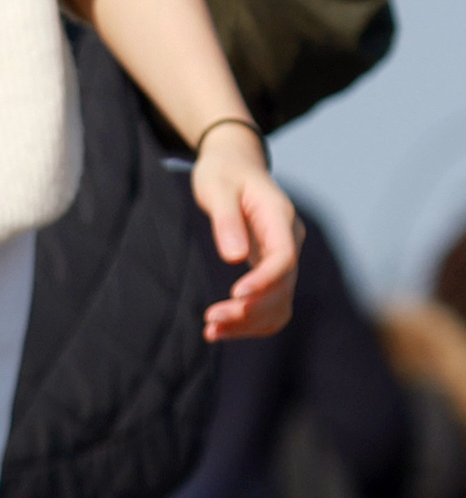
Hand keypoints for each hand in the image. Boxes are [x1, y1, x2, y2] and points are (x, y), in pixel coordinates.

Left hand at [193, 121, 299, 340]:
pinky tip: (220, 331)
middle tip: (210, 320)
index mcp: (280, 218)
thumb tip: (234, 257)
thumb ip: (227, 220)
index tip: (235, 296)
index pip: (283, 258)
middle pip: (283, 287)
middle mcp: (288, 241)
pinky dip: (249, 322)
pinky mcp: (269, 270)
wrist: (233, 165)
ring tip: (211, 332)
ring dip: (249, 322)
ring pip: (279, 302)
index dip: (264, 281)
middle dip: (250, 308)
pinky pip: (270, 304)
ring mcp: (282, 257)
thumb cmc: (223, 173)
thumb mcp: (218, 188)